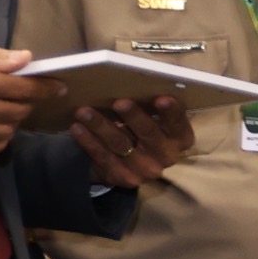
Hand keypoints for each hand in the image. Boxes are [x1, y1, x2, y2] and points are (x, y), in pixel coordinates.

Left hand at [70, 95, 193, 189]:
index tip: (162, 98)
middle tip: (118, 102)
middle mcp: (167, 156)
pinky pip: (103, 157)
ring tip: (84, 111)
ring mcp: (145, 169)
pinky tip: (77, 128)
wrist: (129, 163)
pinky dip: (88, 141)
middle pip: (148, 133)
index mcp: (180, 138)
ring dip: (101, 126)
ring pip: (120, 144)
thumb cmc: (142, 130)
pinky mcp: (123, 178)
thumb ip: (152, 106)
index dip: (171, 112)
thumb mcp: (155, 120)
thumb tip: (138, 80)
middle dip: (133, 116)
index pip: (178, 123)